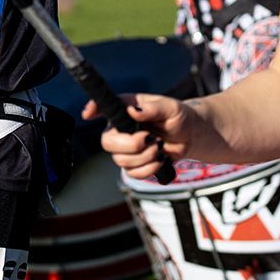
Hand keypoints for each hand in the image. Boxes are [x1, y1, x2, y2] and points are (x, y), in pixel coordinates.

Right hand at [86, 93, 212, 180]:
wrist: (192, 136)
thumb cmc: (180, 116)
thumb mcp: (170, 108)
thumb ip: (152, 108)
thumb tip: (134, 110)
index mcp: (126, 108)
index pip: (103, 106)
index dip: (93, 109)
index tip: (88, 115)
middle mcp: (121, 127)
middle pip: (107, 142)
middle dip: (130, 145)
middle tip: (149, 139)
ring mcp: (126, 147)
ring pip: (120, 160)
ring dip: (144, 158)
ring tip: (159, 148)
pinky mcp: (135, 163)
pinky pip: (131, 173)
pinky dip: (147, 169)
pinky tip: (159, 160)